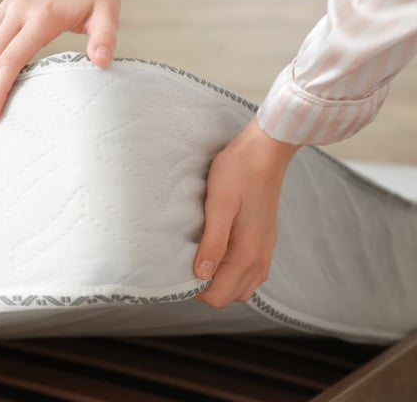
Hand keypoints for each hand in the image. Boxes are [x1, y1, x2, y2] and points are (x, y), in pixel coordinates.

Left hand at [194, 118, 300, 307]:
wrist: (266, 151)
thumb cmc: (238, 172)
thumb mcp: (219, 204)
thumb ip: (212, 242)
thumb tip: (200, 274)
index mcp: (247, 252)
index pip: (220, 296)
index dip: (198, 291)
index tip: (180, 272)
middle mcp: (260, 258)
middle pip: (232, 296)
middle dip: (209, 289)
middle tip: (188, 264)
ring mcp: (266, 250)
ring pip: (243, 286)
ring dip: (222, 281)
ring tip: (202, 258)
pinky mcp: (266, 240)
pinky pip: (251, 271)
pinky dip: (235, 271)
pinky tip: (219, 252)